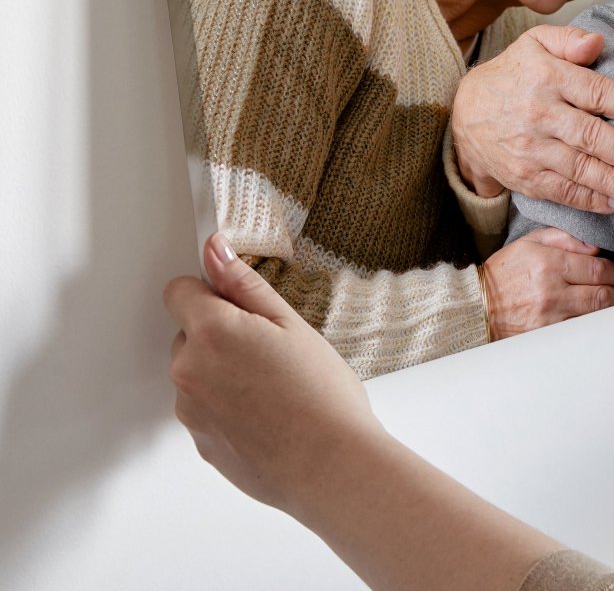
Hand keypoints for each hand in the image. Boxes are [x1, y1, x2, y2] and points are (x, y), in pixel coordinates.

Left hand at [164, 233, 379, 517]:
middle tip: (272, 348)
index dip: (210, 291)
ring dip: (223, 372)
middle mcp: (189, 371)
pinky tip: (268, 414)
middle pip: (189, 334)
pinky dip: (229, 407)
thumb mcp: (291, 324)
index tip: (237, 301)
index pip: (178, 292)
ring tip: (275, 386)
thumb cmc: (321, 395)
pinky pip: (206, 410)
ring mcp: (191, 413)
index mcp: (211, 333)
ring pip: (198, 373)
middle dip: (220, 334)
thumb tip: (215, 252)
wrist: (330, 466)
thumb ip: (244, 285)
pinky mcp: (201, 444)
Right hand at [451, 25, 613, 211]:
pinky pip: (561, 191)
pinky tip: (610, 203)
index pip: (592, 91)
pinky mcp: (524, 176)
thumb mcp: (535, 44)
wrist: (466, 114)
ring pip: (576, 168)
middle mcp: (538, 114)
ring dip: (609, 181)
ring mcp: (530, 149)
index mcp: (546, 77)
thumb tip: (598, 42)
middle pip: (587, 135)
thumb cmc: (512, 74)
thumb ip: (569, 39)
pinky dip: (587, 200)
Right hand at [481, 228, 613, 337]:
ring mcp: (550, 318)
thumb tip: (595, 246)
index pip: (597, 269)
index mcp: (550, 264)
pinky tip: (613, 327)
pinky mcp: (546, 337)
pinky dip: (600, 330)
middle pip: (602, 294)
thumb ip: (564, 239)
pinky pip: (581, 333)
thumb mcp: (529, 242)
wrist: (476, 306)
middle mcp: (552, 292)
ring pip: (596, 316)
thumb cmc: (504, 271)